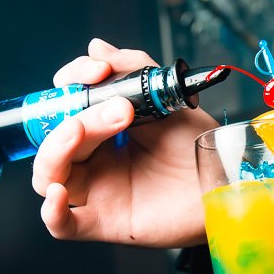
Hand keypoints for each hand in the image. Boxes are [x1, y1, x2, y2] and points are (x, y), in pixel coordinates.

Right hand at [32, 38, 215, 247]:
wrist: (225, 178)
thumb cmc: (199, 142)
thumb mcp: (167, 96)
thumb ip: (133, 69)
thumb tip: (96, 48)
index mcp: (103, 130)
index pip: (64, 107)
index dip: (70, 85)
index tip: (96, 72)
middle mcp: (95, 160)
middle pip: (55, 139)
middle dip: (77, 116)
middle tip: (119, 108)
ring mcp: (98, 192)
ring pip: (48, 176)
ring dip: (56, 149)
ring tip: (82, 131)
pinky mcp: (106, 223)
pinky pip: (62, 225)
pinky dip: (52, 210)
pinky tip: (59, 194)